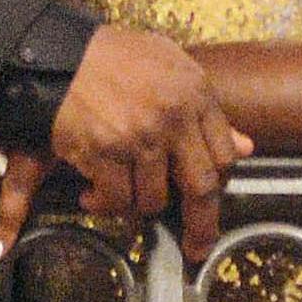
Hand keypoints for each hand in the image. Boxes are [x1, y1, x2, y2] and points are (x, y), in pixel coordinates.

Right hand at [47, 23, 247, 259]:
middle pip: (202, 186)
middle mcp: (174, 117)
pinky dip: (104, 205)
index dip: (218, 184)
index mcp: (195, 93)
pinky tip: (91, 195)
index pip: (224, 154)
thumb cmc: (112, 58)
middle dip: (201, 225)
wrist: (56, 55)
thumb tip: (246, 146)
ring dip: (136, 206)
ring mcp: (141, 137)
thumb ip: (206, 109)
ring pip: (155, 199)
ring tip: (118, 195)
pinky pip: (117, 199)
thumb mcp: (169, 67)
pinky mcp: (106, 152)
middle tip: (195, 246)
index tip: (211, 203)